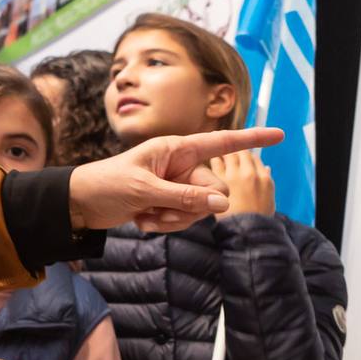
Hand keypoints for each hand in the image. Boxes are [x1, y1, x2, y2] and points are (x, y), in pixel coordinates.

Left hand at [68, 127, 282, 232]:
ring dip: (174, 219)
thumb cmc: (106, 185)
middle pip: (215, 191)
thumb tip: (224, 205)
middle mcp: (180, 165)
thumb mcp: (144, 191)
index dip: (251, 139)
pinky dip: (165, 224)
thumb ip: (185, 197)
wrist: (80, 204)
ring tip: (144, 215)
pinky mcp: (169, 203)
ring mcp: (176, 186)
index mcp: (175, 149)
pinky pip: (185, 219)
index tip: (280, 135)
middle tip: (158, 210)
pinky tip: (142, 220)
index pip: (221, 142)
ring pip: (201, 210)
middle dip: (191, 208)